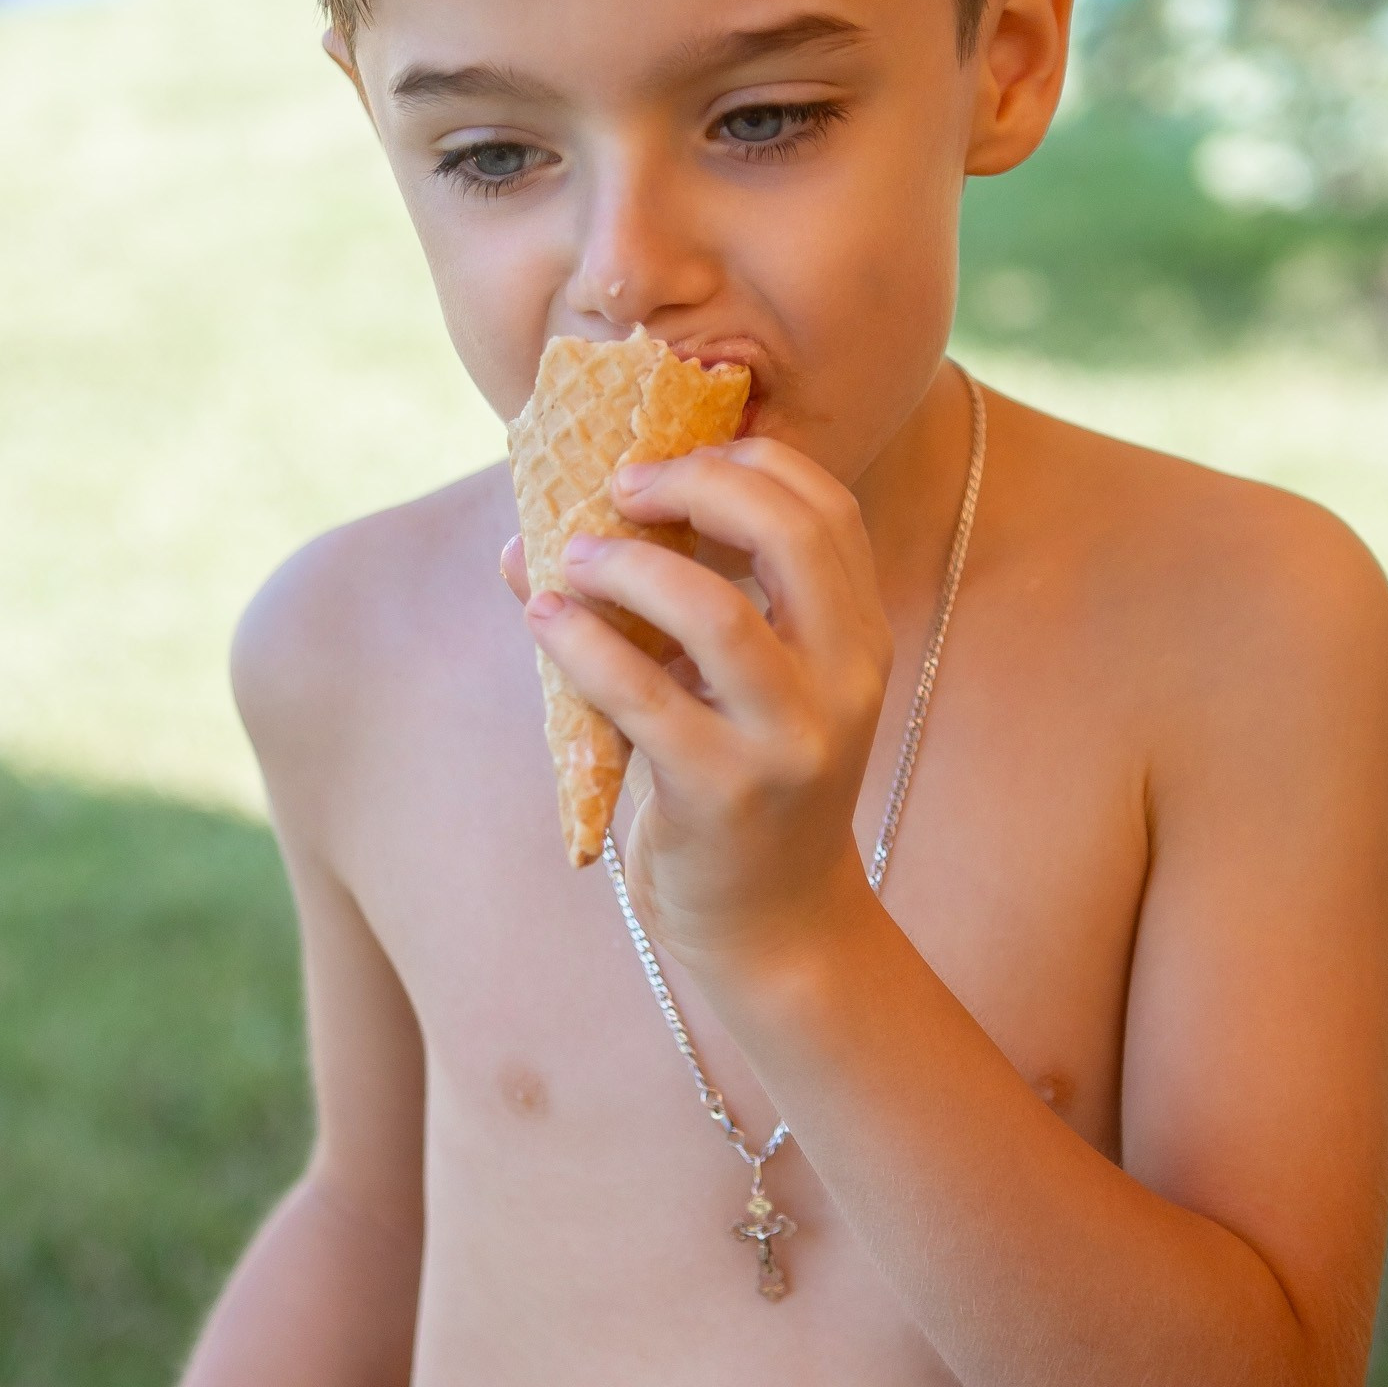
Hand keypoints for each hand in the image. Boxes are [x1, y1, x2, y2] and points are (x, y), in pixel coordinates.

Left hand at [519, 438, 892, 969]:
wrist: (772, 928)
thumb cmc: (740, 791)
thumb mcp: (731, 693)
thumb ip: (661, 611)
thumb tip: (529, 539)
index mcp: (858, 640)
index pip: (828, 511)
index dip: (751, 461)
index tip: (673, 458)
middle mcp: (843, 681)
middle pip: (790, 536)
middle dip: (696, 485)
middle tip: (620, 485)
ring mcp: (790, 739)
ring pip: (715, 612)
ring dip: (628, 567)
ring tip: (572, 558)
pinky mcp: (723, 791)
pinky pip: (643, 696)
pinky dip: (583, 644)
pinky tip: (544, 619)